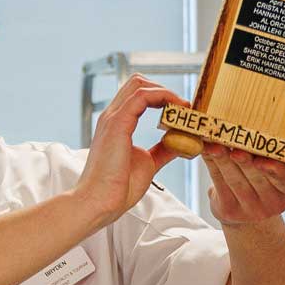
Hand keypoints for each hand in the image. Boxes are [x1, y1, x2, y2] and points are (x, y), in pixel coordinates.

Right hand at [74, 74, 181, 224]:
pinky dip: (163, 97)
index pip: (138, 95)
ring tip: (184, 107)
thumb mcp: (148, 163)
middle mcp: (113, 116)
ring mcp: (113, 118)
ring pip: (140, 84)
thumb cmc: (117, 188)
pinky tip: (177, 110)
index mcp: (117, 124)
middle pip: (138, 82)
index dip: (162, 96)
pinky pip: (142, 96)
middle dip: (165, 89)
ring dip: (167, 91)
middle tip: (184, 107)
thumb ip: (163, 150)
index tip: (182, 110)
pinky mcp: (118, 123)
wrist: (100, 202)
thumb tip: (180, 143)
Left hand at [203, 144, 284, 225]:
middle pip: (260, 176)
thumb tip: (258, 117)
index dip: (280, 172)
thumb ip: (273, 152)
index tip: (266, 161)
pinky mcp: (230, 210)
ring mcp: (252, 209)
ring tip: (216, 144)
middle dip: (247, 160)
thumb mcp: (276, 171)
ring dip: (224, 159)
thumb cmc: (262, 179)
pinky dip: (212, 162)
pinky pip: (219, 182)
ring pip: (236, 179)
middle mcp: (274, 202)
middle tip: (238, 148)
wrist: (244, 211)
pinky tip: (206, 149)